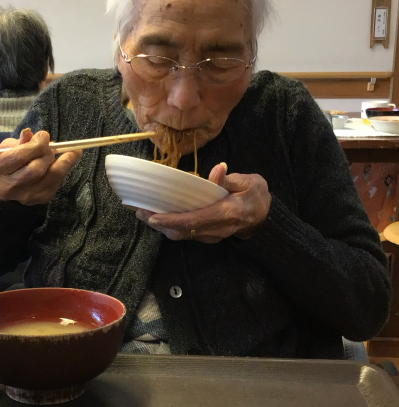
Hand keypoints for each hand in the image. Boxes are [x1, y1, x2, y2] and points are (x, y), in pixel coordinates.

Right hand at [0, 128, 81, 205]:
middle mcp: (8, 187)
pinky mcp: (40, 199)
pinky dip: (64, 168)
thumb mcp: (7, 148)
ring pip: (51, 176)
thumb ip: (19, 141)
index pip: (19, 157)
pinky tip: (68, 160)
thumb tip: (30, 134)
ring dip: (63, 160)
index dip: (35, 145)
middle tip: (51, 145)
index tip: (44, 135)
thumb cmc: (8, 162)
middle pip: (36, 169)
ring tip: (68, 151)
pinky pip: (57, 182)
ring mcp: (26, 196)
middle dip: (47, 153)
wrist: (8, 186)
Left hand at [135, 163, 271, 243]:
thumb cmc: (256, 195)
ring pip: (183, 235)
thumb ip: (229, 179)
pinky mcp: (209, 236)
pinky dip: (171, 227)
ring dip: (162, 227)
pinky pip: (187, 234)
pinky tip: (159, 216)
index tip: (153, 216)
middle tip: (140, 212)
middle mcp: (217, 229)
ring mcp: (213, 236)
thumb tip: (217, 170)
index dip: (172, 221)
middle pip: (183, 232)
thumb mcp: (248, 182)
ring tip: (144, 213)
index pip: (194, 221)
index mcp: (226, 214)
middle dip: (160, 224)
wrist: (266, 216)